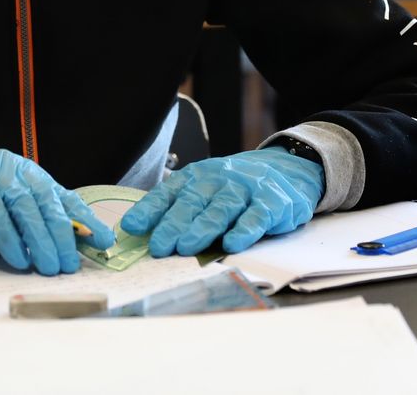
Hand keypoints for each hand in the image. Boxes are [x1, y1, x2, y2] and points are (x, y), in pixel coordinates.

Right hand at [0, 149, 115, 275]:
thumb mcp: (11, 221)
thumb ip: (37, 227)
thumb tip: (75, 250)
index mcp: (28, 174)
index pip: (63, 197)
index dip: (85, 220)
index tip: (104, 241)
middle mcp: (14, 168)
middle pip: (46, 202)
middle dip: (62, 235)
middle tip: (69, 264)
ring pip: (25, 207)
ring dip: (40, 240)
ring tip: (49, 266)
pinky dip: (10, 239)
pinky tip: (18, 259)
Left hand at [119, 147, 322, 256]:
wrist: (286, 168)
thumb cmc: (235, 186)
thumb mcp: (205, 189)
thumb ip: (177, 209)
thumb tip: (141, 234)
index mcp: (196, 177)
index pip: (168, 193)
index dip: (149, 210)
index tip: (131, 227)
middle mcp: (218, 180)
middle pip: (192, 203)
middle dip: (173, 225)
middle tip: (158, 247)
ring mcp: (245, 189)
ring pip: (221, 210)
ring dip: (202, 229)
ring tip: (185, 247)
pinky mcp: (271, 202)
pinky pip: (256, 217)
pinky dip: (244, 231)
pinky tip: (231, 244)